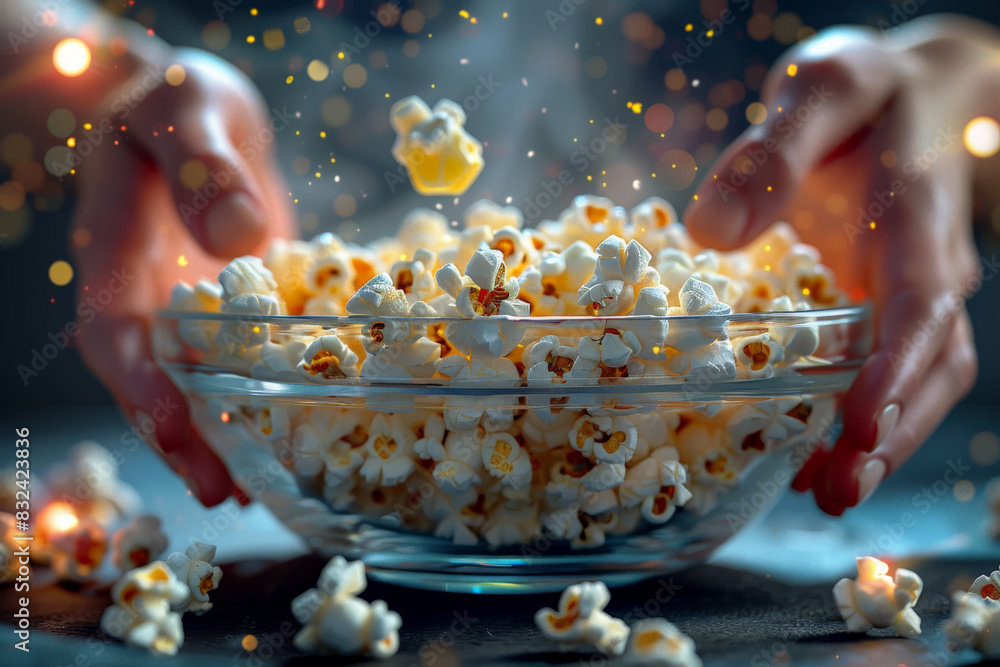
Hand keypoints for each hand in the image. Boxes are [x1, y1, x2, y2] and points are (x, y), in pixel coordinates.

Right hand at [71, 48, 294, 505]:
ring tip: (257, 488)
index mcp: (118, 251)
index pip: (114, 328)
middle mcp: (151, 291)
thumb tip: (237, 236)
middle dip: (181, 437)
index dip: (138, 381)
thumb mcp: (185, 111)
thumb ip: (203, 165)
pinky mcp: (242, 303)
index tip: (172, 423)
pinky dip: (267, 394)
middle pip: (152, 377)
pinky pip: (248, 356)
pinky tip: (298, 430)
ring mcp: (196, 303)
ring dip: (223, 434)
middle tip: (219, 491)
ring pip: (199, 380)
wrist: (195, 108)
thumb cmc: (177, 99)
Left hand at [684, 17, 992, 513]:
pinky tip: (815, 451)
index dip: (894, 370)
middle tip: (837, 490)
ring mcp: (910, 292)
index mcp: (915, 220)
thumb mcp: (820, 91)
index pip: (920, 306)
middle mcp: (926, 269)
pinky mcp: (884, 304)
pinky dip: (858, 416)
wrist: (907, 95)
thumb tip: (710, 230)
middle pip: (931, 366)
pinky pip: (884, 368)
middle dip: (890, 433)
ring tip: (827, 492)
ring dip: (881, 440)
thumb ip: (773, 152)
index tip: (861, 424)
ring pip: (918, 379)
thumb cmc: (864, 92)